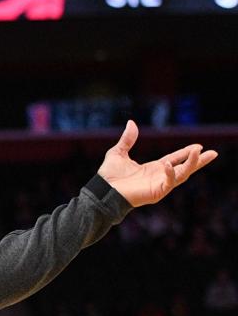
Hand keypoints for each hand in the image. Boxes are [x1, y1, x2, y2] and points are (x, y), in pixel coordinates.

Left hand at [98, 120, 217, 206]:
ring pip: (182, 175)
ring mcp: (159, 185)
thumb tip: (131, 122)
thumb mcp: (118, 152)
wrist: (102, 190)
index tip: (198, 146)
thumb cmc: (109, 175)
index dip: (186, 153)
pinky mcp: (156, 192)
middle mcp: (159, 176)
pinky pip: (169, 182)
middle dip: (198, 161)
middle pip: (184, 168)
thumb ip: (127, 139)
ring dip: (191, 164)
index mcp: (153, 168)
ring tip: (200, 153)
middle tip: (213, 153)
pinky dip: (171, 173)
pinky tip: (169, 164)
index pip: (174, 159)